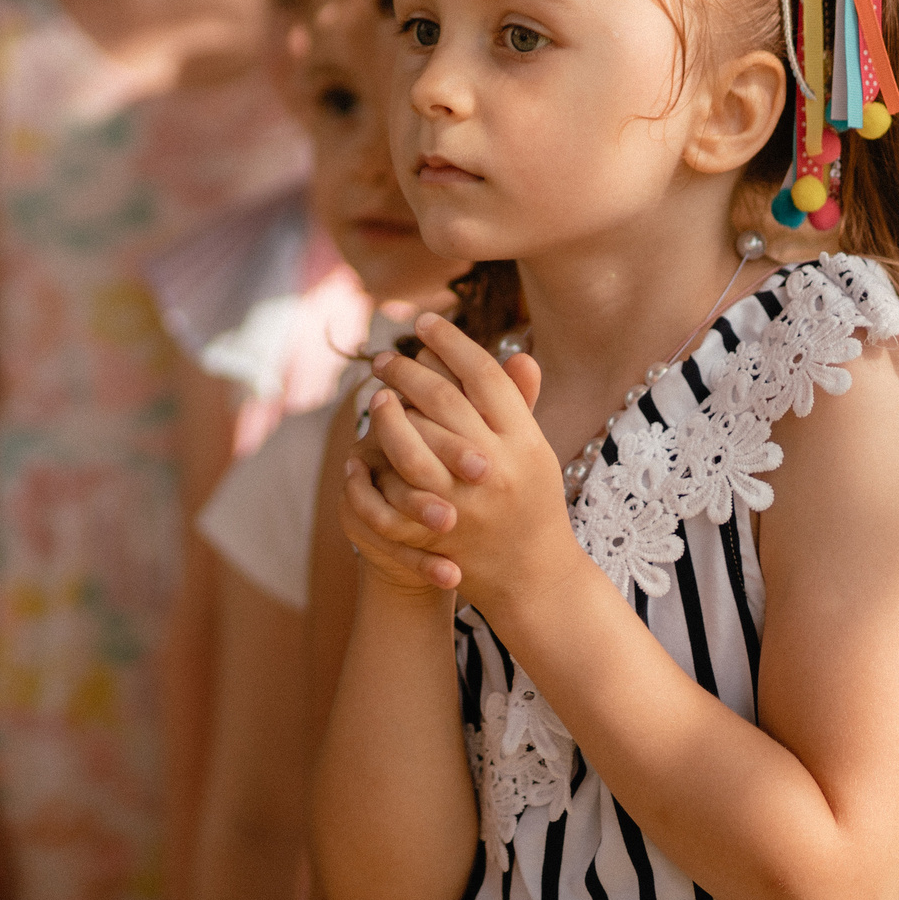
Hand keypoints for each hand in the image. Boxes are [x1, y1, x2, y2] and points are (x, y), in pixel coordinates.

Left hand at [343, 314, 572, 609]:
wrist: (535, 577)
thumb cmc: (532, 503)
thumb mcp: (536, 451)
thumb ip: (521, 403)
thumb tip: (518, 351)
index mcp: (525, 440)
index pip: (484, 375)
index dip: (451, 343)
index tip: (425, 322)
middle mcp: (497, 465)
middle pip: (443, 400)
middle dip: (409, 370)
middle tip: (387, 356)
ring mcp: (466, 500)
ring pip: (414, 441)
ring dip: (389, 413)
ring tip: (376, 394)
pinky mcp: (439, 530)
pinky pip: (395, 488)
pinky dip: (376, 463)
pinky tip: (362, 445)